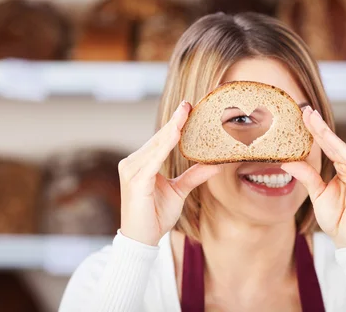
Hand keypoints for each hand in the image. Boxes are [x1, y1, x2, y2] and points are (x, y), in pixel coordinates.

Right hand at [119, 101, 219, 245]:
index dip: (174, 124)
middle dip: (174, 122)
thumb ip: (193, 176)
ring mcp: (131, 171)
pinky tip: (175, 135)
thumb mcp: (179, 191)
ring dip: (171, 130)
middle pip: (158, 139)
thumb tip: (215, 164)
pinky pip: (153, 159)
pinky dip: (164, 146)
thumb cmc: (155, 215)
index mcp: (141, 163)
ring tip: (184, 115)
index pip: (160, 139)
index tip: (187, 107)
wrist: (142, 240)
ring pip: (156, 146)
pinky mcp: (135, 181)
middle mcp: (132, 163)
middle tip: (188, 105)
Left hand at [282, 108, 345, 248]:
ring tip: (311, 118)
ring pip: (340, 147)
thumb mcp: (317, 193)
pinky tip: (326, 138)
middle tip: (305, 109)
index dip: (316, 130)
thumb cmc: (336, 218)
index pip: (328, 145)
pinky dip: (337, 148)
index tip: (304, 113)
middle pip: (334, 142)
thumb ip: (306, 175)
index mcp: (345, 167)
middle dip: (319, 126)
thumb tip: (287, 161)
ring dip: (325, 133)